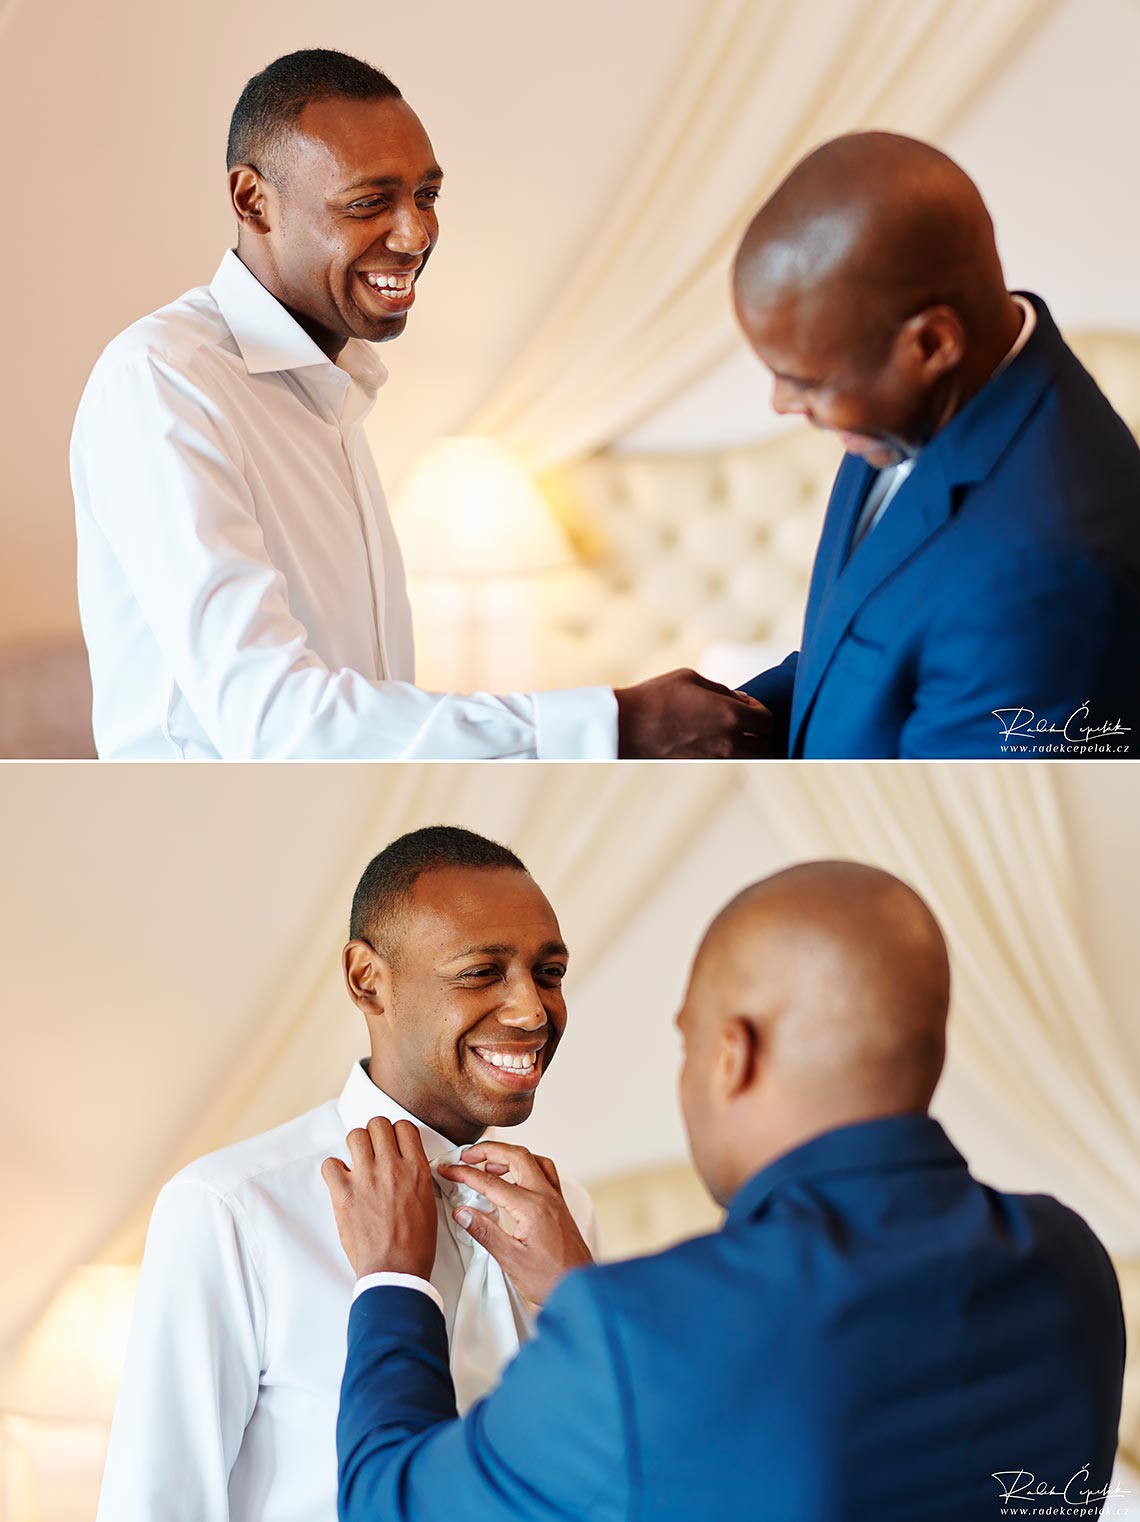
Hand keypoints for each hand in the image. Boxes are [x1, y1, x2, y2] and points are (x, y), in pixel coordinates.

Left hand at [321, 1118, 437, 1280]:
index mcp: (416, 1170)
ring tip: (357, 1161)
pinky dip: (333, 1170)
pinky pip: (330, 1164)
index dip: (396, 1132)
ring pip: (355, 1136)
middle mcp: (391, 1168)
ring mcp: (366, 1178)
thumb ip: (416, 1177)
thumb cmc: (414, 1246)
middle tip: (373, 1148)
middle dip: (375, 1134)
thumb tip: (407, 1166)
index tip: (392, 1140)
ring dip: (356, 1146)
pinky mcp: (344, 1193)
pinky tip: (342, 1180)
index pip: (404, 1127)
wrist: (395, 1271)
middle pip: (378, 1125)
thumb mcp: (428, 1202)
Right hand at [437, 1142, 592, 1305]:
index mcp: (531, 1208)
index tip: (450, 1171)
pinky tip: (517, 1176)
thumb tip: (463, 1213)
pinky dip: (527, 1165)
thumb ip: (484, 1232)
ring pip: (533, 1160)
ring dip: (509, 1155)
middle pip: (516, 1156)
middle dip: (488, 1150)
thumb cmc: (551, 1279)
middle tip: (467, 1156)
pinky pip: (544, 1171)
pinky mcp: (560, 1206)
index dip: (465, 1174)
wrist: (578, 1289)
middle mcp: (546, 1197)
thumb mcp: (510, 1259)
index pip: (490, 1182)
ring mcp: (555, 1199)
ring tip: (489, 1163)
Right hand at [615, 668, 774, 757]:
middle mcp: (728, 742)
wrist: (627, 726)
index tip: (748, 705)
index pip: (769, 721)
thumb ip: (722, 690)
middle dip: (763, 734)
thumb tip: (738, 700)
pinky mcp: (702, 767)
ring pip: (751, 759)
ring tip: (734, 733)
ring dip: (749, 746)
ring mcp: (715, 758)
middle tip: (748, 721)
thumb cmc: (657, 697)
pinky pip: (729, 762)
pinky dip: (730, 753)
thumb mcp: (692, 678)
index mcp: (730, 716)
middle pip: (767, 747)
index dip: (762, 711)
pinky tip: (715, 739)